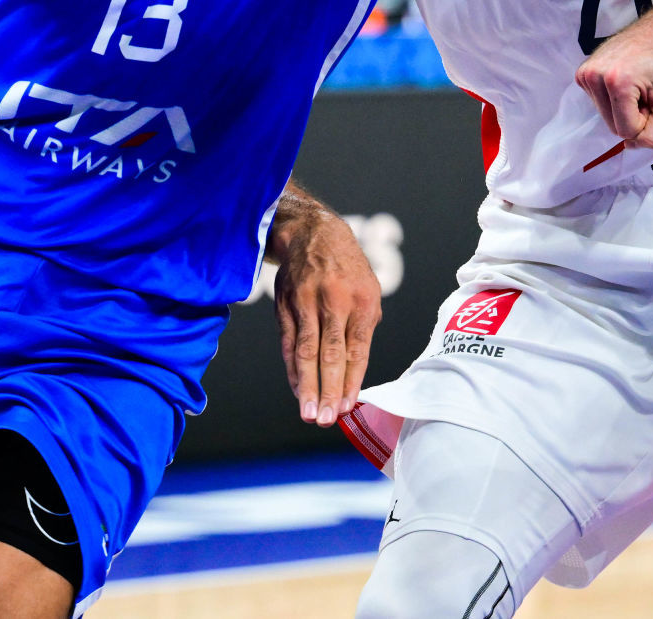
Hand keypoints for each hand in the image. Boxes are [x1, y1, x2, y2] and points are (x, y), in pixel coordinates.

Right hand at [273, 209, 382, 426]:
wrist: (311, 233)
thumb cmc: (346, 268)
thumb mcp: (368, 290)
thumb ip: (363, 328)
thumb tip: (355, 371)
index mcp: (361, 300)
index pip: (356, 349)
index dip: (352, 380)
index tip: (348, 406)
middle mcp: (333, 301)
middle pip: (330, 353)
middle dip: (329, 390)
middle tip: (327, 419)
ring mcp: (306, 302)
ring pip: (305, 351)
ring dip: (307, 385)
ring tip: (309, 413)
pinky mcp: (285, 304)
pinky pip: (288, 342)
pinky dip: (292, 368)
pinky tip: (297, 388)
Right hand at [576, 20, 652, 148]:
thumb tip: (633, 147)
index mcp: (616, 81)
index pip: (626, 131)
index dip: (646, 125)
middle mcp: (593, 76)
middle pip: (613, 126)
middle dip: (633, 119)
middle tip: (648, 98)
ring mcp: (585, 74)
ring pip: (605, 117)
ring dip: (624, 112)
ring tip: (639, 90)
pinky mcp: (581, 73)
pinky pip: (599, 103)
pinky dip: (614, 101)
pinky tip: (627, 84)